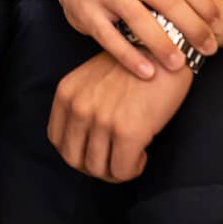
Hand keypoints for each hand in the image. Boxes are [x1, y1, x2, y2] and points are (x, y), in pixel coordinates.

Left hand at [47, 50, 192, 181]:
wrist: (165, 52)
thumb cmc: (134, 67)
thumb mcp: (92, 80)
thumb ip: (81, 105)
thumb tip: (82, 144)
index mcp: (66, 93)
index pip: (57, 140)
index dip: (77, 153)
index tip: (97, 150)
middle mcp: (79, 106)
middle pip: (74, 159)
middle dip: (95, 166)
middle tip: (115, 158)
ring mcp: (101, 119)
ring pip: (98, 170)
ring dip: (116, 170)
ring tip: (131, 154)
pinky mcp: (127, 131)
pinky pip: (122, 171)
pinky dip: (132, 169)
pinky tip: (143, 153)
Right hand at [48, 0, 220, 79]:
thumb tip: (219, 26)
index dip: (203, 3)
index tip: (218, 26)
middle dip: (190, 25)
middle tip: (208, 49)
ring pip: (138, 17)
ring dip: (162, 42)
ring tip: (179, 64)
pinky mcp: (87, 14)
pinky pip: (110, 38)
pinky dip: (130, 56)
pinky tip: (147, 72)